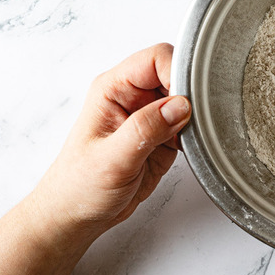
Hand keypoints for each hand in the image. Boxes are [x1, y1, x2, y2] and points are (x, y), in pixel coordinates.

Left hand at [34, 43, 191, 235]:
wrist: (78, 215)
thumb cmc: (79, 186)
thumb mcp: (112, 159)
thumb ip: (146, 129)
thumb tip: (180, 105)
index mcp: (114, 89)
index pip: (155, 59)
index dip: (177, 73)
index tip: (188, 101)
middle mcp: (133, 98)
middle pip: (176, 74)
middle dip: (191, 96)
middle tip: (192, 123)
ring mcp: (149, 116)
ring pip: (188, 99)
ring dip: (196, 117)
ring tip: (187, 140)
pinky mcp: (163, 136)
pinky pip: (190, 123)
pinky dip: (197, 134)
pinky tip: (188, 149)